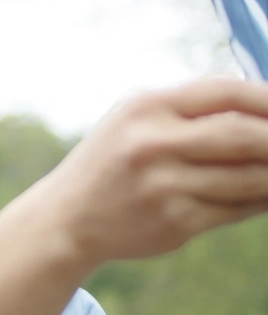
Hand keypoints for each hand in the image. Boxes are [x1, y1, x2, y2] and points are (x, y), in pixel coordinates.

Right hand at [45, 78, 267, 263]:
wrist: (67, 217)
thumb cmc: (112, 161)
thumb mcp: (135, 120)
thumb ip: (190, 110)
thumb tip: (265, 110)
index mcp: (146, 108)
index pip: (226, 92)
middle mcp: (153, 144)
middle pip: (245, 135)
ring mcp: (164, 186)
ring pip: (249, 178)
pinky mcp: (174, 222)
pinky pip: (237, 209)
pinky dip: (261, 201)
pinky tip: (265, 194)